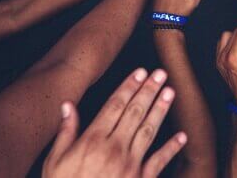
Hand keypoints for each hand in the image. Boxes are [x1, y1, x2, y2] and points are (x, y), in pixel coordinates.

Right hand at [42, 68, 185, 177]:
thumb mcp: (54, 161)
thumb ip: (65, 132)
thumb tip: (67, 105)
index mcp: (92, 140)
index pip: (114, 105)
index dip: (129, 86)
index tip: (140, 72)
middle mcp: (113, 148)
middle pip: (134, 112)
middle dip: (149, 90)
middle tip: (160, 73)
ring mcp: (129, 165)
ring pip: (148, 130)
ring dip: (161, 110)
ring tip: (170, 92)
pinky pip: (158, 162)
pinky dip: (171, 148)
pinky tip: (182, 136)